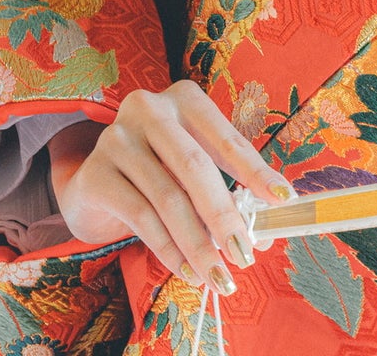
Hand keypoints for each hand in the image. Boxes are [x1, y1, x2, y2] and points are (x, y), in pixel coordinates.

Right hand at [48, 80, 292, 294]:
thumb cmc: (158, 171)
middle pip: (196, 168)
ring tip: (218, 276)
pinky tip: (187, 271)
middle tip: (246, 255)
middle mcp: (149, 109)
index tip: (282, 199)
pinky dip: (169, 250)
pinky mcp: (94, 174)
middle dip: (225, 217)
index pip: (227, 138)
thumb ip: (226, 187)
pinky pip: (140, 218)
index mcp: (185, 99)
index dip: (256, 171)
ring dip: (198, 245)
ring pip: (168, 199)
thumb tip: (264, 232)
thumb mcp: (192, 167)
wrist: (94, 183)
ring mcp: (116, 139)